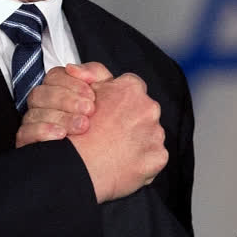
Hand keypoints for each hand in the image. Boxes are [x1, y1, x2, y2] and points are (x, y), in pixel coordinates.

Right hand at [16, 63, 109, 146]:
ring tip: (82, 126)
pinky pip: (25, 133)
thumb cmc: (106, 120)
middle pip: (41, 93)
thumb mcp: (107, 91)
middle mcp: (43, 104)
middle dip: (66, 100)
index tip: (91, 95)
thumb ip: (94, 73)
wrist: (107, 154)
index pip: (54, 77)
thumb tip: (73, 68)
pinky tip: (61, 135)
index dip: (71, 83)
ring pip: (33, 113)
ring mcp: (34, 123)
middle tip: (89, 110)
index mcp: (59, 89)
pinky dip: (43, 131)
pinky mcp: (29, 142)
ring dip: (60, 117)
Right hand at [68, 72, 167, 202]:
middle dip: (131, 119)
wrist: (78, 167)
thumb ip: (91, 74)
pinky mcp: (158, 156)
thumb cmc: (77, 133)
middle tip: (112, 133)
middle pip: (144, 110)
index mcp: (131, 89)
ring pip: (150, 133)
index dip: (120, 100)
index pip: (132, 87)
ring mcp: (156, 133)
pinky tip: (124, 163)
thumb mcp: (82, 93)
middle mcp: (148, 108)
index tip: (111, 112)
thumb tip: (83, 69)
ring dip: (138, 139)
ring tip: (116, 150)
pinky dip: (142, 160)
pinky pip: (153, 156)